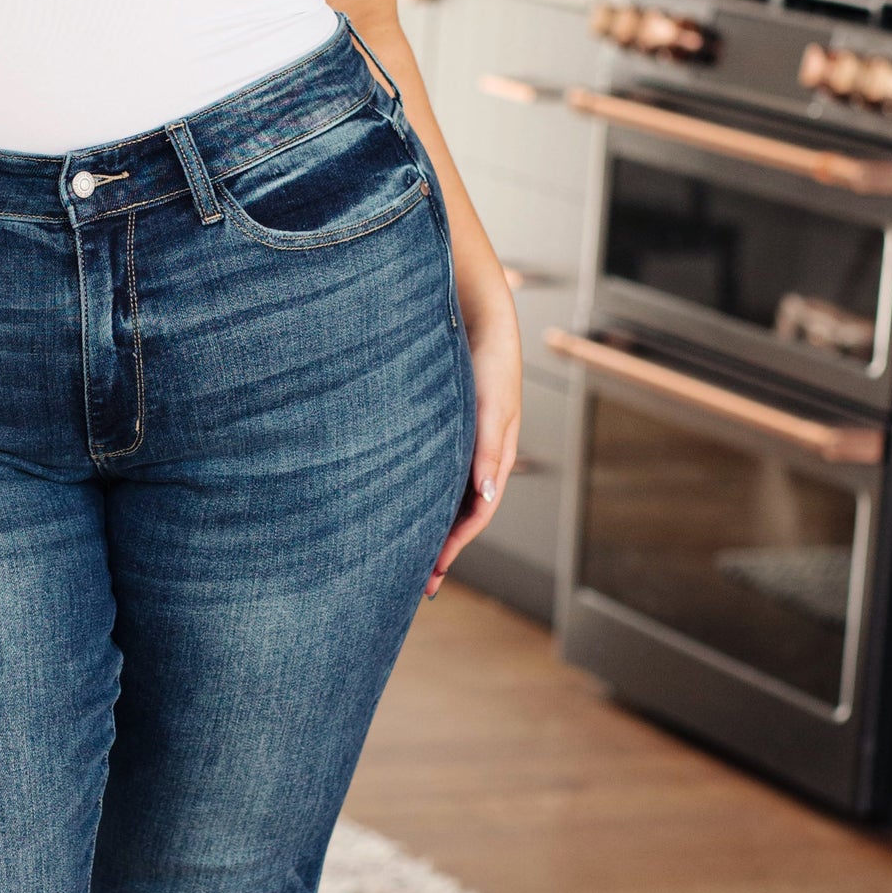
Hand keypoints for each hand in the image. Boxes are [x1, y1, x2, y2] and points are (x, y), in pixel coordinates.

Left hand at [425, 285, 521, 599]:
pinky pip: (430, 472)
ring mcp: (457, 442)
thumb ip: (488, 448)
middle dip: (440, 548)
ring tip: (400, 555)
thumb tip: (484, 498)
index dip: (456, 547)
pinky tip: (397, 506)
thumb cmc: (485, 355)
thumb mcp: (491, 403)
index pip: (476, 515)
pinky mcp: (437, 427)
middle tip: (414, 583)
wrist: (471, 310)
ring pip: (443, 497)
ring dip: (428, 526)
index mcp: (494, 456)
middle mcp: (475, 455)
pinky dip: (419, 496)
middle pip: (460, 514)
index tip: (433, 575)